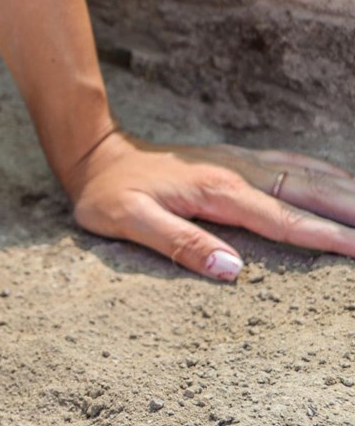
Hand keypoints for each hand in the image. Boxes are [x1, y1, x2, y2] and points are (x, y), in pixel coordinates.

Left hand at [65, 131, 354, 280]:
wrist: (97, 156)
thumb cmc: (109, 194)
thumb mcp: (129, 223)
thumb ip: (179, 244)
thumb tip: (231, 269)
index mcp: (218, 192)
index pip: (283, 220)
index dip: (325, 237)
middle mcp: (238, 172)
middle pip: (309, 192)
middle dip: (351, 210)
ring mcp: (240, 162)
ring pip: (308, 174)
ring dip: (346, 190)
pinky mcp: (236, 160)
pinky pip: (293, 164)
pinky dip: (325, 174)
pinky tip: (342, 183)